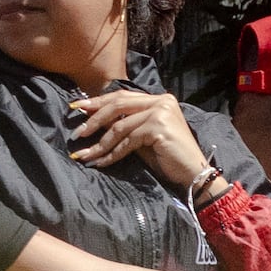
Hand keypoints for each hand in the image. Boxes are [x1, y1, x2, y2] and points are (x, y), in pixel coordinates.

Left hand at [72, 85, 216, 195]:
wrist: (194, 174)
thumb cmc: (169, 158)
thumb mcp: (143, 137)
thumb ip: (125, 125)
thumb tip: (93, 120)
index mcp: (159, 99)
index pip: (122, 96)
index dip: (98, 102)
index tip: (77, 109)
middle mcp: (161, 101)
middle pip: (118, 105)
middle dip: (93, 119)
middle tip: (77, 133)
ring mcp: (161, 112)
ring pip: (120, 126)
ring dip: (99, 142)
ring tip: (84, 154)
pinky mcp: (159, 127)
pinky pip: (128, 141)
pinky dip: (112, 153)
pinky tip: (101, 162)